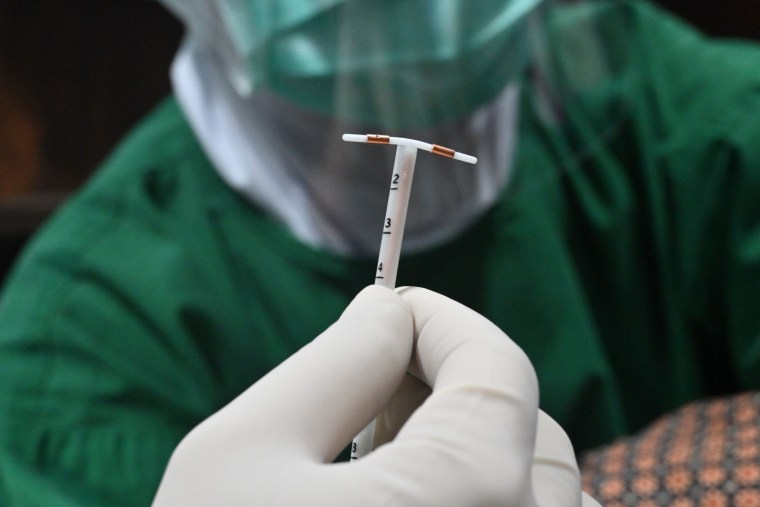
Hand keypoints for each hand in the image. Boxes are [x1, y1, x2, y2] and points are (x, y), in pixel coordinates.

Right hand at [152, 286, 599, 505]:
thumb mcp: (246, 449)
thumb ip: (338, 363)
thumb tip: (387, 312)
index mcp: (470, 496)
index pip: (496, 365)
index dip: (441, 319)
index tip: (388, 310)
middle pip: (524, 425)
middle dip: (451, 383)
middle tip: (370, 383)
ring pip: (535, 487)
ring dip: (467, 444)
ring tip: (376, 453)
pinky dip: (476, 498)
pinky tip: (400, 503)